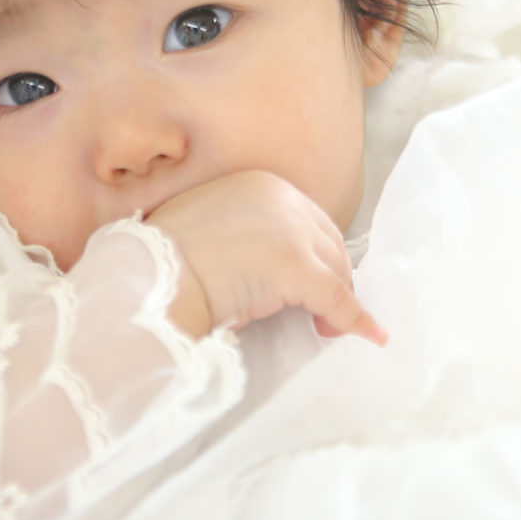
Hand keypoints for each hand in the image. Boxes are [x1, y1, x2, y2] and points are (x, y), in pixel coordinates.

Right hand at [145, 170, 385, 344]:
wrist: (150, 278)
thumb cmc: (165, 261)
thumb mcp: (212, 231)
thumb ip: (247, 234)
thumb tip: (267, 266)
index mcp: (260, 185)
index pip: (308, 219)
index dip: (316, 254)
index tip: (316, 281)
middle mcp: (281, 198)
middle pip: (328, 241)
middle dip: (333, 276)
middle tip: (324, 310)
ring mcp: (291, 231)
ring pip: (336, 269)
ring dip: (338, 299)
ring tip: (327, 327)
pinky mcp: (296, 267)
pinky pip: (337, 298)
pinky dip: (355, 319)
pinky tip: (369, 334)